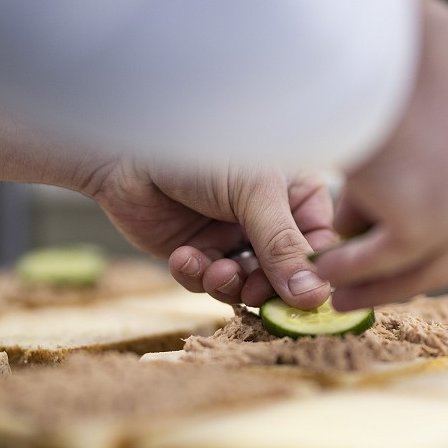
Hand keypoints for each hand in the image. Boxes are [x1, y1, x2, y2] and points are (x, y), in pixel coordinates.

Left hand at [82, 160, 336, 308]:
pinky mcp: (198, 251)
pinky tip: (184, 257)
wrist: (128, 147)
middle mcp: (268, 218)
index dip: (313, 275)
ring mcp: (232, 236)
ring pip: (246, 283)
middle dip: (265, 285)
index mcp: (295, 194)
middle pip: (283, 273)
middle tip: (252, 291)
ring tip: (215, 272)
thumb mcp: (254, 193)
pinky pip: (207, 281)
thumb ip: (283, 246)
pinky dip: (196, 276)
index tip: (306, 299)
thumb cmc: (202, 150)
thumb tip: (315, 298)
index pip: (320, 245)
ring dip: (230, 284)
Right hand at [314, 0, 447, 310]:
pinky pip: (383, 258)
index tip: (407, 259)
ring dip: (375, 282)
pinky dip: (351, 269)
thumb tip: (403, 183)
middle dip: (411, 278)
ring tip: (334, 284)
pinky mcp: (426, 220)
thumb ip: (441, 144)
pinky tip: (326, 266)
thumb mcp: (443, 100)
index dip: (446, 248)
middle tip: (369, 286)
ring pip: (422, 266)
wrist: (388, 35)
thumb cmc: (405, 50)